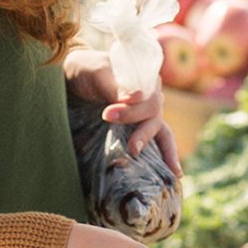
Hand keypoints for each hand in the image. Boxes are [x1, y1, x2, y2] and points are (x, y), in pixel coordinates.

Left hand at [64, 49, 181, 174]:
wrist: (72, 82)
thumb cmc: (86, 72)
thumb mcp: (96, 73)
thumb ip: (114, 84)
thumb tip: (135, 97)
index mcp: (146, 79)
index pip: (149, 98)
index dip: (133, 111)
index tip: (108, 115)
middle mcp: (151, 98)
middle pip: (155, 117)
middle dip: (142, 133)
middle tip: (130, 147)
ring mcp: (146, 116)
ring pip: (163, 133)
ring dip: (166, 152)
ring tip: (173, 173)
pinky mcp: (137, 131)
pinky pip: (156, 144)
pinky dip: (164, 157)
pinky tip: (174, 175)